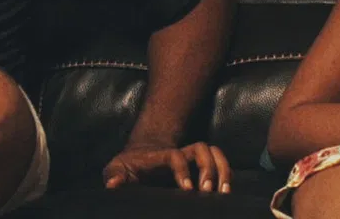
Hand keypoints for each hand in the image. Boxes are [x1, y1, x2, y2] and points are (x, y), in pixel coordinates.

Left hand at [102, 141, 231, 192]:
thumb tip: (112, 184)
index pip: (176, 155)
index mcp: (160, 156)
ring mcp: (191, 160)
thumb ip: (114, 175)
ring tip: (225, 192)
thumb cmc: (128, 167)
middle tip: (209, 191)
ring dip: (223, 169)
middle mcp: (180, 154)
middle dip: (209, 168)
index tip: (187, 188)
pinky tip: (227, 192)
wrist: (141, 158)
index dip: (182, 169)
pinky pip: (220, 164)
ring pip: (214, 153)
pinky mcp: (199, 169)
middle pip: (201, 148)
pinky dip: (227, 174)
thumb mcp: (116, 169)